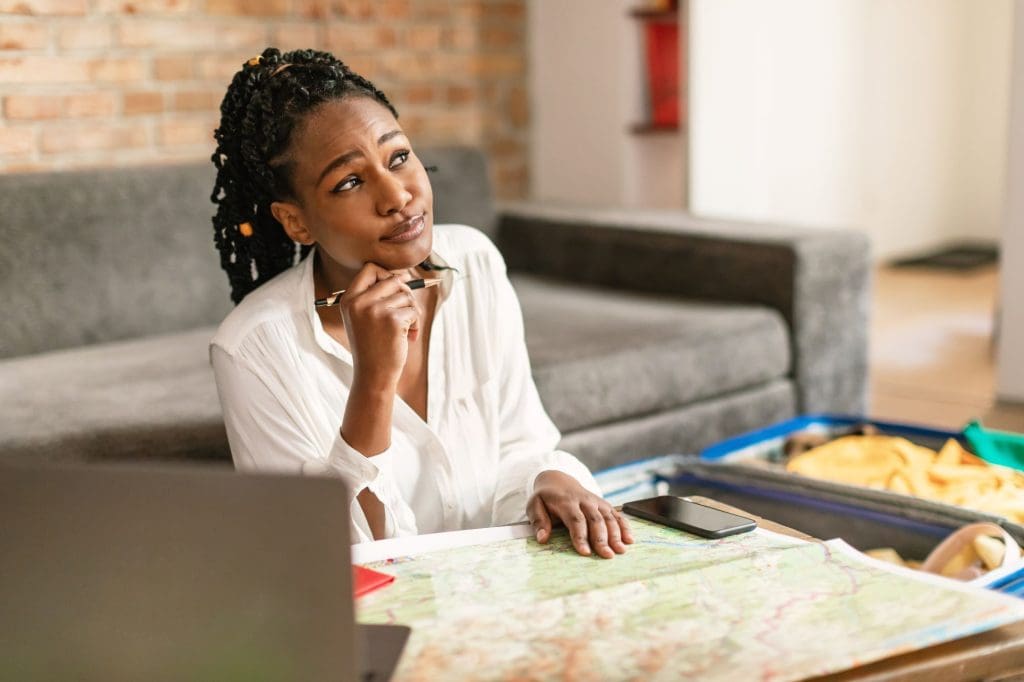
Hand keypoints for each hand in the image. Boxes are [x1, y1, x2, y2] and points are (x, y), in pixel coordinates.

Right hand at [337, 262, 418, 390]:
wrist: (373, 375)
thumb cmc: (372, 347)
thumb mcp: (363, 318)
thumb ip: (376, 296)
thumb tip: (404, 275)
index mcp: (349, 299)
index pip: (370, 268)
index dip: (387, 274)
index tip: (397, 287)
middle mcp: (359, 302)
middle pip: (393, 279)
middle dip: (406, 293)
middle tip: (407, 310)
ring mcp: (375, 310)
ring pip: (406, 296)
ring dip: (413, 312)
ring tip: (407, 329)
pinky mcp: (392, 320)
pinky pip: (414, 310)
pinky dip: (416, 324)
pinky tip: (409, 337)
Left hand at [528, 470, 633, 558]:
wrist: (558, 479)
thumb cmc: (545, 498)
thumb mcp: (534, 505)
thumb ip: (538, 521)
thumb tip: (542, 538)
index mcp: (566, 501)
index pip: (575, 520)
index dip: (581, 536)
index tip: (585, 552)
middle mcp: (584, 500)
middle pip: (595, 520)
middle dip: (602, 539)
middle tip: (607, 556)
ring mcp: (596, 501)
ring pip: (608, 517)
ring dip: (616, 534)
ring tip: (621, 550)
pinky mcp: (604, 504)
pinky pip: (616, 514)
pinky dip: (624, 526)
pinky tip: (629, 539)